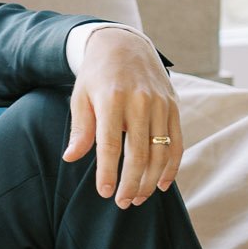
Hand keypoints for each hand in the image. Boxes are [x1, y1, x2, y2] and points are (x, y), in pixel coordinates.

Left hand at [62, 28, 182, 208]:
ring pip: (160, 151)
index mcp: (112, 99)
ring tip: (139, 198)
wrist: (124, 44)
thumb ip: (81, 129)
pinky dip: (171, 166)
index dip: (108, 172)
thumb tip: (70, 158)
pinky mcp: (174, 105)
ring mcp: (161, 103)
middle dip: (131, 183)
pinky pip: (176, 141)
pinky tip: (162, 183)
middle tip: (123, 204)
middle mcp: (140, 101)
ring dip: (151, 179)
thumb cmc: (97, 75)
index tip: (105, 193)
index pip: (110, 144)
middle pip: (138, 152)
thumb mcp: (81, 96)